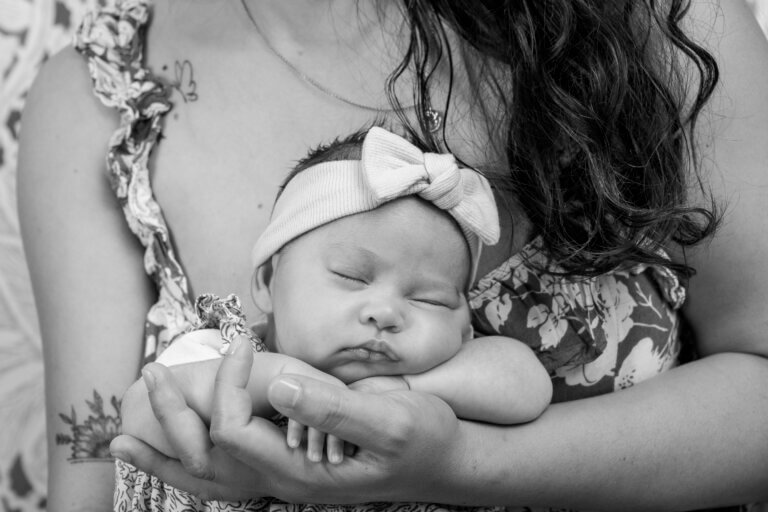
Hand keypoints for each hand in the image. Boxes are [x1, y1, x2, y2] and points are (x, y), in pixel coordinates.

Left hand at [111, 338, 464, 502]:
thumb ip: (331, 407)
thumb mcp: (388, 420)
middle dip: (170, 416)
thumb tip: (277, 385)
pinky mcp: (293, 472)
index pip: (234, 428)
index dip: (228, 382)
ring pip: (208, 480)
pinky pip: (228, 478)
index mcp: (301, 472)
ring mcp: (287, 483)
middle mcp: (284, 484)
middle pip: (205, 460)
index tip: (243, 340)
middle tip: (149, 373)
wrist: (446, 461)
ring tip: (122, 442)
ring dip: (164, 456)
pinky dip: (190, 467)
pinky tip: (177, 455)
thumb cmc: (423, 437)